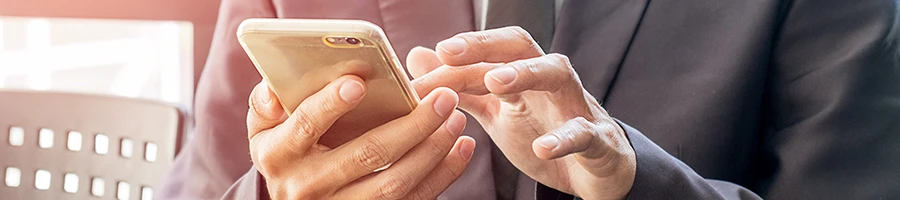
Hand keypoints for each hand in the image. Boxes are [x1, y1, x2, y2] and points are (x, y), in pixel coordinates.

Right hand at [246, 75, 475, 198]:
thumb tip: (276, 89)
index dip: (332, 103)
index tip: (359, 82)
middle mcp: (308, 186)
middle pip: (367, 154)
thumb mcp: (264, 130)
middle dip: (410, 124)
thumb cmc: (286, 152)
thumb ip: (265, 104)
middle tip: (442, 96)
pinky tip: (461, 148)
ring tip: (456, 118)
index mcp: (280, 155)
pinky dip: (443, 175)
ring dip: (432, 150)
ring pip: (394, 183)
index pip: (307, 125)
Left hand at [408, 27, 635, 199]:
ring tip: (496, 81)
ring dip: (527, 73)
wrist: (595, 168)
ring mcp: (575, 105)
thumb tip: (417, 56)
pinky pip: (584, 132)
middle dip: (485, 44)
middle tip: (449, 52)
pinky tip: (542, 147)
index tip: (425, 60)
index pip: (487, 52)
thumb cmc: (544, 130)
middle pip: (521, 46)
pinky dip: (565, 138)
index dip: (456, 56)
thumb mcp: (496, 110)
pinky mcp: (597, 138)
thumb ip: (461, 86)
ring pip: (557, 74)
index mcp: (521, 74)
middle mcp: (548, 80)